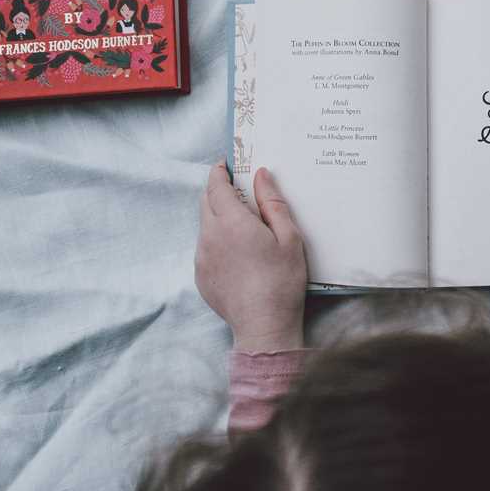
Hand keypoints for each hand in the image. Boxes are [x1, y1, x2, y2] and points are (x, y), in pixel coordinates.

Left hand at [195, 163, 307, 351]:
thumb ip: (273, 202)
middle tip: (236, 188)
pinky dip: (217, 241)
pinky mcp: (200, 275)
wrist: (263, 326)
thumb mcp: (289, 238)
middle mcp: (210, 236)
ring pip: (205, 225)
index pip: (216, 186)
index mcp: (232, 222)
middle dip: (217, 190)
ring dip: (218, 217)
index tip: (225, 164)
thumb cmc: (282, 281)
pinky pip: (205, 247)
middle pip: (205, 202)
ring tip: (243, 226)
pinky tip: (238, 253)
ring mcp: (202, 257)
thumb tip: (261, 175)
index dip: (219, 171)